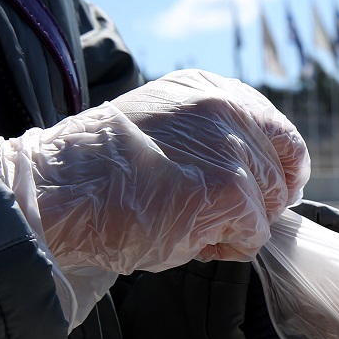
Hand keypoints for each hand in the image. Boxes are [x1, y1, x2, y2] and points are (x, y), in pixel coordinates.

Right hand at [0, 69, 308, 273]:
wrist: (56, 193)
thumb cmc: (100, 171)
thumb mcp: (164, 127)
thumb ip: (211, 136)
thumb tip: (259, 171)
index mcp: (211, 90)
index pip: (278, 131)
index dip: (282, 167)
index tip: (274, 191)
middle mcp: (228, 109)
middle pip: (278, 174)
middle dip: (254, 205)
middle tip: (209, 218)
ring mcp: (233, 149)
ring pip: (268, 207)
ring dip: (235, 227)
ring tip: (187, 224)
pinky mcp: (232, 192)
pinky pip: (255, 235)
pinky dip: (227, 248)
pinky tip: (188, 240)